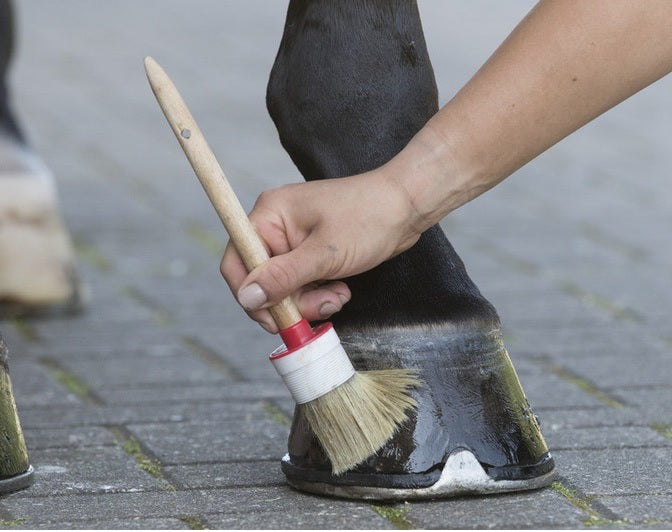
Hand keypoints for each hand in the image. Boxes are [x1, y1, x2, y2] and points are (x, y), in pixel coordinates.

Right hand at [220, 170, 421, 332]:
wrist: (406, 207)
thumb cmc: (369, 217)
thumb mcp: (324, 253)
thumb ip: (283, 277)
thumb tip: (248, 298)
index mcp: (270, 215)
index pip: (238, 262)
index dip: (251, 295)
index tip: (275, 318)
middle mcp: (276, 227)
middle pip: (262, 281)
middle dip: (290, 302)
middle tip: (320, 308)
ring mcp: (294, 241)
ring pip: (284, 288)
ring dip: (310, 301)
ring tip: (339, 296)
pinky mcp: (311, 254)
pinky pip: (302, 285)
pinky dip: (319, 295)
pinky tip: (341, 290)